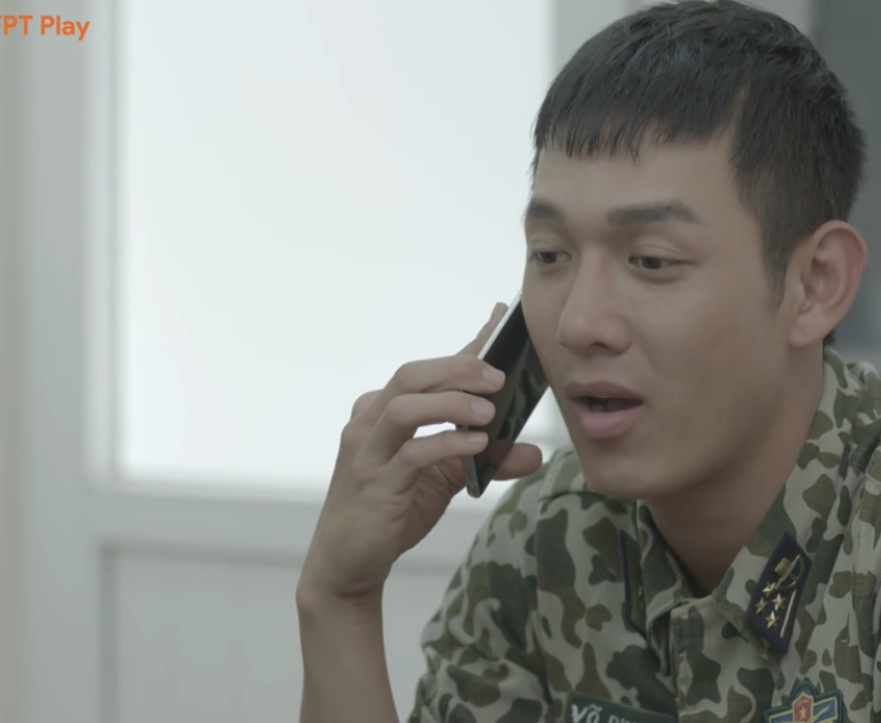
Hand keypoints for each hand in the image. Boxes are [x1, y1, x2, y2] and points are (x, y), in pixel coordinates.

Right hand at [297, 303, 545, 607]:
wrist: (347, 563)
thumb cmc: (391, 511)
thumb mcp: (445, 479)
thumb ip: (485, 461)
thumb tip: (533, 453)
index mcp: (383, 410)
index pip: (428, 369)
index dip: (466, 344)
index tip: (500, 317)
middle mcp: (369, 422)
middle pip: (411, 376)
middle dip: (458, 369)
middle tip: (498, 376)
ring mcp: (367, 451)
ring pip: (404, 406)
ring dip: (450, 402)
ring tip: (488, 411)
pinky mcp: (374, 482)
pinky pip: (410, 453)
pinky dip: (446, 444)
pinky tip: (476, 445)